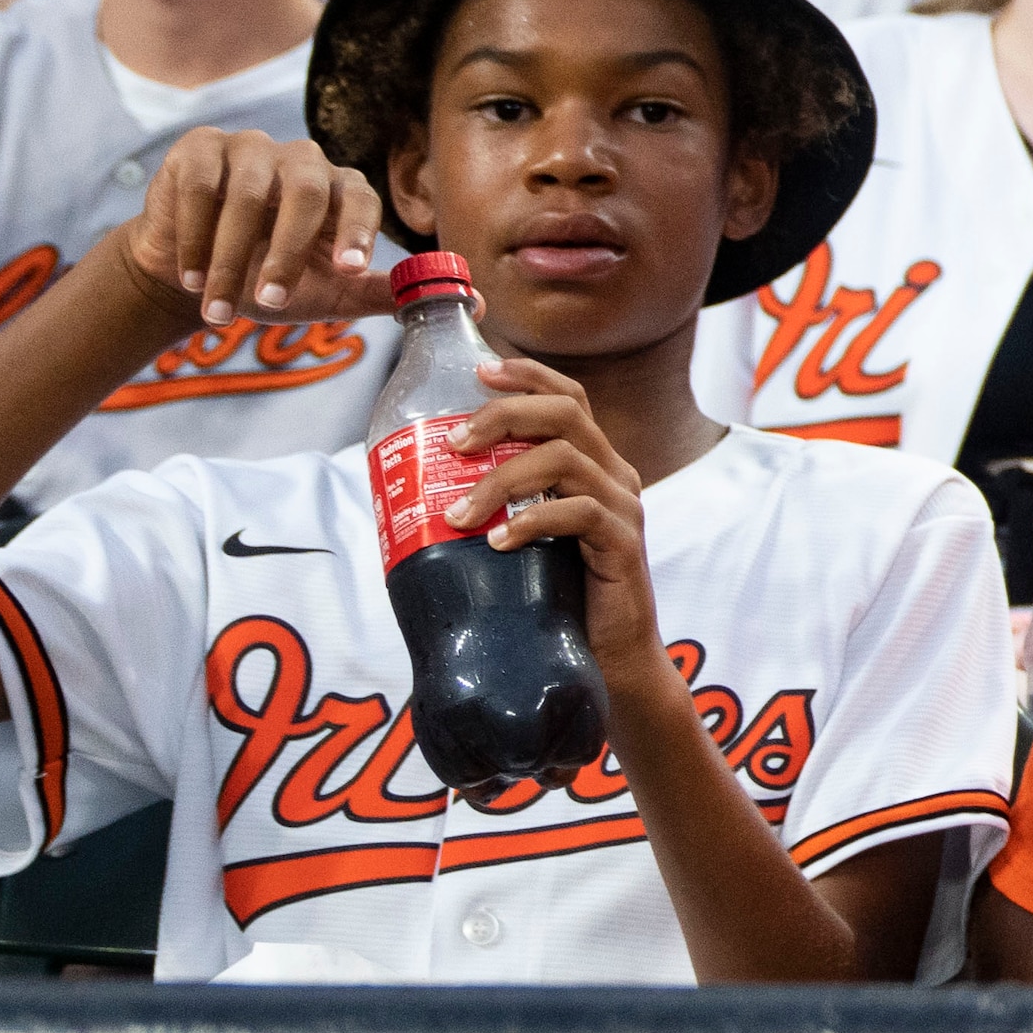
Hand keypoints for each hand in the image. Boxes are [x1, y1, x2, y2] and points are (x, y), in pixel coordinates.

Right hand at [109, 131, 393, 332]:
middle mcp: (302, 160)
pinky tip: (191, 277)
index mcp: (340, 189)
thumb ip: (373, 293)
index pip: (362, 198)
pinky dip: (194, 237)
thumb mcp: (323, 294)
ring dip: (230, 260)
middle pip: (308, 192)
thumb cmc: (264, 280)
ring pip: (247, 195)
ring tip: (219, 310)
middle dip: (288, 253)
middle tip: (272, 301)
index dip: (358, 231)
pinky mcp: (201, 146)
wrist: (189, 274)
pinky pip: (200, 186)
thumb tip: (451, 300)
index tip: (349, 271)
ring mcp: (251, 147)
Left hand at [444, 355, 662, 678]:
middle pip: (565, 413)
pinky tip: (499, 543)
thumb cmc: (559, 600)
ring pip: (565, 459)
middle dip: (503, 416)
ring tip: (460, 513)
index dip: (527, 375)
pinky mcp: (624, 544)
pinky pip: (579, 513)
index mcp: (592, 464)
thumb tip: (408, 501)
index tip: (478, 371)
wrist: (611, 662)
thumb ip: (495, 511)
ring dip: (502, 478)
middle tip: (453, 443)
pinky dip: (532, 521)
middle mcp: (613, 474)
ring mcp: (622, 507)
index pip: (568, 398)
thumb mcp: (524, 541)